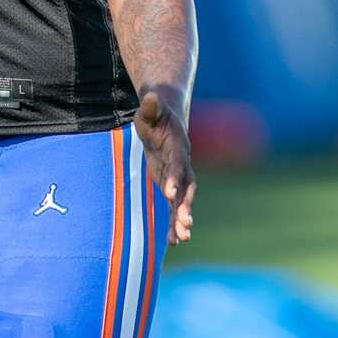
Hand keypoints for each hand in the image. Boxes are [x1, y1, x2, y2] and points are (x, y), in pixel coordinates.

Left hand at [134, 89, 195, 244]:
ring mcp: (179, 176)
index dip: (174, 177)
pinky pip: (175, 205)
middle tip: (186, 225)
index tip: (169, 193)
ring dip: (182, 219)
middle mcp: (182, 164)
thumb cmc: (155, 114)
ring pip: (184, 201)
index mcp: (178, 147)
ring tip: (181, 239)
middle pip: (188, 188)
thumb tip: (150, 96)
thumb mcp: (150, 109)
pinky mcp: (171, 184)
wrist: (166, 120)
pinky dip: (174, 221)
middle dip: (186, 206)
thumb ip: (150, 106)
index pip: (177, 164)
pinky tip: (173, 241)